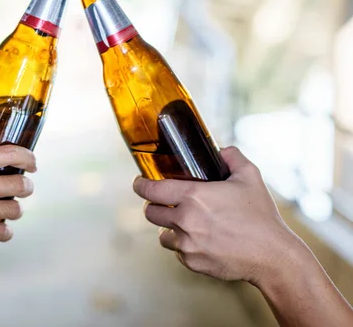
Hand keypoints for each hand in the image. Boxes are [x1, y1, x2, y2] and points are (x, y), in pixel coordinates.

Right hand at [0, 133, 35, 262]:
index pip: (10, 154)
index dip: (28, 158)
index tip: (32, 163)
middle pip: (20, 185)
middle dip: (26, 186)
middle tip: (23, 188)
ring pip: (15, 210)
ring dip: (14, 209)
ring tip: (8, 208)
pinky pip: (2, 233)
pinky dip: (4, 231)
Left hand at [133, 147, 298, 283]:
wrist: (273, 256)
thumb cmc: (261, 217)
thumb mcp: (250, 177)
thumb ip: (232, 157)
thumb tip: (222, 151)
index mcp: (193, 196)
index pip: (150, 190)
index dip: (140, 185)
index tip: (139, 183)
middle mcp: (185, 220)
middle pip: (150, 212)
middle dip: (155, 206)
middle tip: (166, 203)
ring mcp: (187, 243)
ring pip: (162, 234)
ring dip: (169, 228)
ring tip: (185, 224)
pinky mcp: (192, 262)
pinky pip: (177, 251)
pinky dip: (184, 246)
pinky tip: (200, 240)